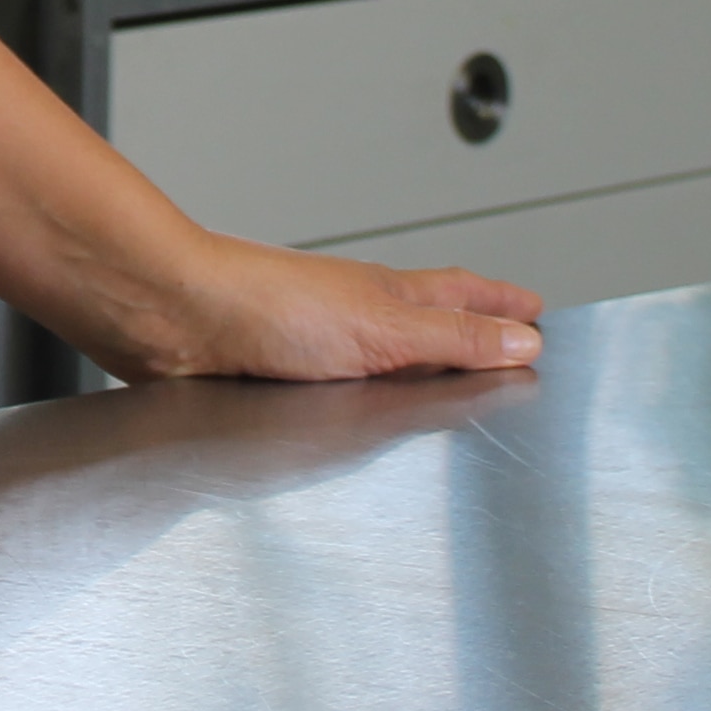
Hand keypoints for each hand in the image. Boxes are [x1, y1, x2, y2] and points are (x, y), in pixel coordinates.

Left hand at [109, 229, 543, 381]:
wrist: (176, 321)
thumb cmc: (266, 307)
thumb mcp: (383, 328)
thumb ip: (454, 338)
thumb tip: (525, 341)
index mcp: (388, 297)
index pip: (461, 295)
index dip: (500, 302)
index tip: (535, 308)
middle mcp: (354, 317)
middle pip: (426, 322)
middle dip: (467, 332)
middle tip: (506, 339)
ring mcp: (316, 348)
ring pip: (382, 355)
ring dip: (416, 366)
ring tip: (446, 381)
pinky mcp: (281, 381)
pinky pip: (341, 389)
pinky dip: (367, 397)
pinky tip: (363, 415)